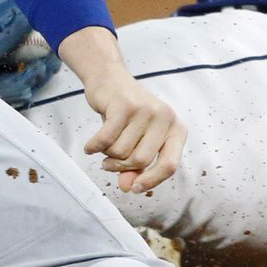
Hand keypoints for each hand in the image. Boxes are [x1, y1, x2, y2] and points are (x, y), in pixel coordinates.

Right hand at [58, 28, 186, 192]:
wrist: (109, 78)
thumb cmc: (127, 114)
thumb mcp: (137, 140)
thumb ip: (135, 166)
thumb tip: (128, 188)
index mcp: (176, 129)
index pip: (169, 166)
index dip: (151, 181)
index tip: (133, 188)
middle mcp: (165, 118)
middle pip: (140, 160)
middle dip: (120, 166)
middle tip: (108, 164)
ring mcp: (145, 110)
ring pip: (121, 151)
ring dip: (106, 154)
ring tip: (104, 145)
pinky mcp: (124, 105)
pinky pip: (105, 139)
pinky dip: (94, 147)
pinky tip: (90, 146)